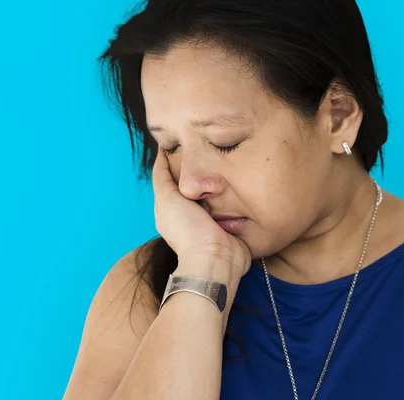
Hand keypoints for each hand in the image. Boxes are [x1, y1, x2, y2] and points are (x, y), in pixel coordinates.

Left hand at [152, 148, 251, 282]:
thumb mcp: (166, 198)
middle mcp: (194, 213)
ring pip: (218, 191)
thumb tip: (160, 153)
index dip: (184, 161)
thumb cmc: (187, 229)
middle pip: (199, 183)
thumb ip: (162, 177)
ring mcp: (214, 218)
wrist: (215, 258)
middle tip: (216, 146)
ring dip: (224, 179)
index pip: (179, 179)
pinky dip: (238, 191)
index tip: (193, 139)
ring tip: (233, 157)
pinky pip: (236, 201)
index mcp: (175, 208)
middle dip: (206, 168)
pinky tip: (244, 175)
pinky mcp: (232, 223)